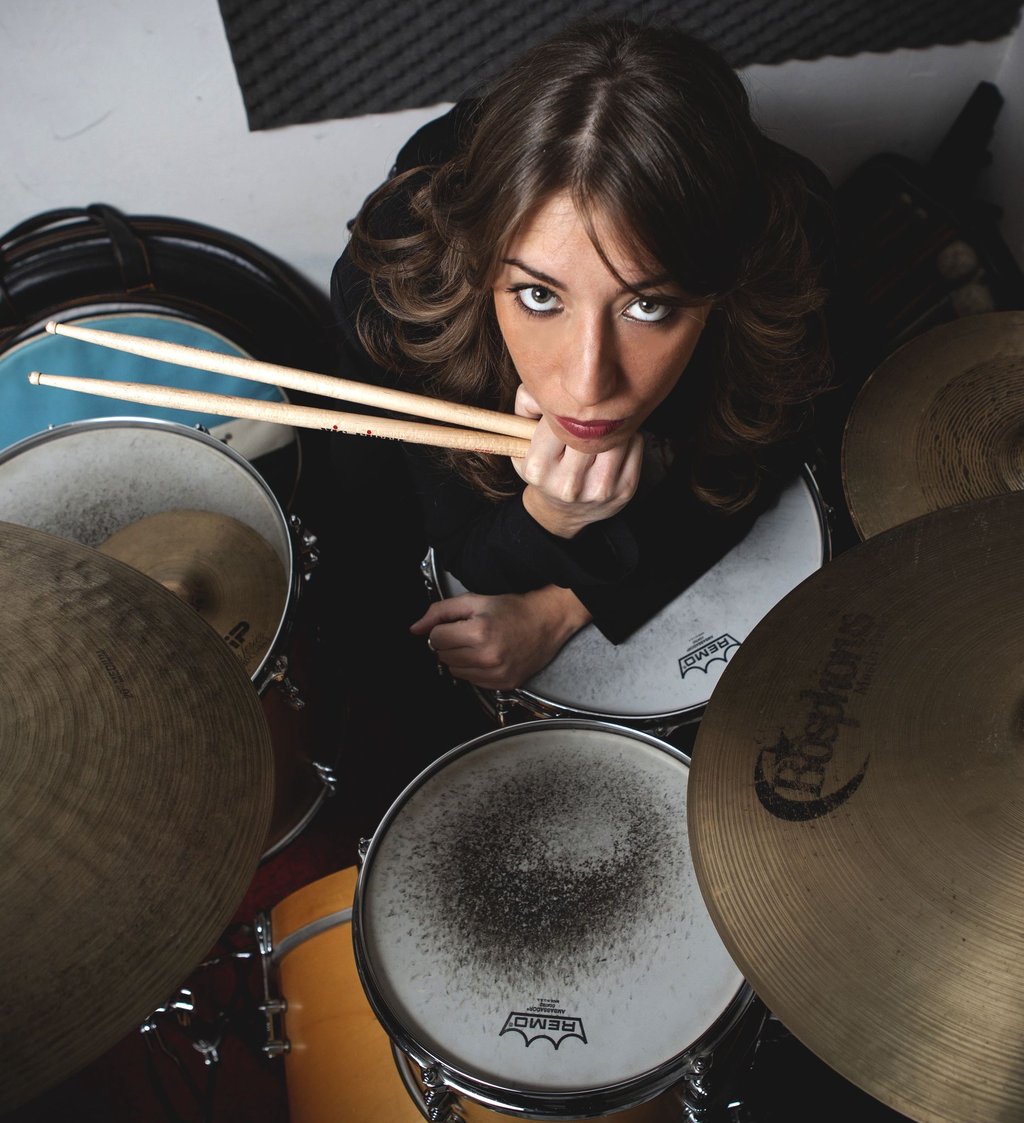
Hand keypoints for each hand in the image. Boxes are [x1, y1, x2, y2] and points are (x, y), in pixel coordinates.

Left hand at [411, 585, 591, 689]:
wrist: (547, 622)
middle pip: (443, 656)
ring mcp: (496, 674)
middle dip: (451, 644)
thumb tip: (414, 629)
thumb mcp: (473, 601)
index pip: (435, 639)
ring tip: (480, 644)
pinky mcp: (503, 685)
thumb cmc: (512, 609)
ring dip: (461, 658)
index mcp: (478, 633)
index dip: (443, 629)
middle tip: (470, 633)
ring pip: (454, 671)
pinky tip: (489, 656)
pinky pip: (472, 681)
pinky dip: (475, 670)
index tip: (458, 625)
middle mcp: (487, 657)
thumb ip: (440, 612)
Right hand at [511, 385, 642, 538]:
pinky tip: (616, 440)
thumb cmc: (544, 468)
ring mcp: (599, 489)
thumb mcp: (522, 441)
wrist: (563, 511)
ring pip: (615, 434)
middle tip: (591, 409)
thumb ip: (528, 403)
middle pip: (588, 428)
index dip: (565, 407)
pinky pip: (635, 443)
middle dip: (590, 414)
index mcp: (539, 469)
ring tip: (603, 425)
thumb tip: (547, 378)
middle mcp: (568, 484)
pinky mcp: (625, 490)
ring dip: (612, 423)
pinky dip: (628, 435)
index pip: (556, 419)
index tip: (567, 407)